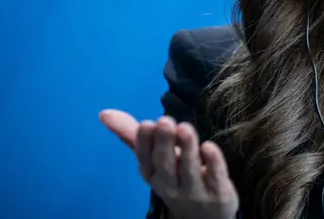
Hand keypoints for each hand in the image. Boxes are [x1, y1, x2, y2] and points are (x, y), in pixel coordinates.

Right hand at [100, 109, 238, 218]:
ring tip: (185, 127)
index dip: (146, 142)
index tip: (146, 124)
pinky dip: (212, 163)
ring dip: (187, 148)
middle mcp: (170, 184)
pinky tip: (209, 146)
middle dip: (164, 143)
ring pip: (189, 169)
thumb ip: (133, 135)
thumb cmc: (176, 178)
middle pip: (165, 163)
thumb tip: (104, 113)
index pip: (145, 158)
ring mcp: (194, 190)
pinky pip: (215, 177)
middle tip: (165, 121)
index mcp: (152, 173)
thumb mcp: (154, 159)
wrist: (204, 217)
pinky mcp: (218, 193)